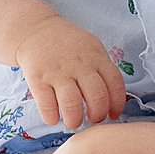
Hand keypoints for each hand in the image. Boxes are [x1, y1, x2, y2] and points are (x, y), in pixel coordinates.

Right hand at [13, 14, 127, 129]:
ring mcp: (58, 72)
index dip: (117, 103)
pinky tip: (54, 118)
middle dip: (98, 115)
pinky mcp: (38, 79)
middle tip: (93, 120)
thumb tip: (112, 100)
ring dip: (75, 119)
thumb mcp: (92, 48)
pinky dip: (51, 117)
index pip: (115, 83)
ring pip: (72, 103)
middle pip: (97, 96)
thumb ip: (102, 70)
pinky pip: (47, 105)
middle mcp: (79, 65)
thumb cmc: (69, 45)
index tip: (113, 115)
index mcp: (97, 57)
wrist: (37, 32)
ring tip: (73, 122)